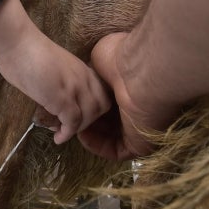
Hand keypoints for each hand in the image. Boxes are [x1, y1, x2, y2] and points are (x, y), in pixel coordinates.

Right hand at [0, 0, 111, 143]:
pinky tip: (57, 137)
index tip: (77, 116)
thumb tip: (53, 97)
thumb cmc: (26, 51)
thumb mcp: (54, 67)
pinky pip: (72, 122)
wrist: (16, 43)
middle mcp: (84, 78)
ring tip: (60, 132)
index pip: (102, 93)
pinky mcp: (62, 98)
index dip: (94, 109)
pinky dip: (66, 134)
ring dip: (76, 129)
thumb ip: (61, 80)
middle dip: (88, 121)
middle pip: (102, 107)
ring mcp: (75, 88)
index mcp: (83, 69)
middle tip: (69, 126)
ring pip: (89, 117)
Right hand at [77, 32, 179, 160]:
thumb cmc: (121, 59)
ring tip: (71, 126)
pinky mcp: (138, 145)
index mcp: (127, 90)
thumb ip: (93, 70)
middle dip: (86, 121)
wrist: (141, 72)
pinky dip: (96, 145)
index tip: (71, 103)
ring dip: (88, 135)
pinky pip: (114, 151)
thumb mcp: (99, 57)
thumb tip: (86, 74)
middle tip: (67, 118)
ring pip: (109, 138)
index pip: (106, 104)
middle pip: (107, 122)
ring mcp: (138, 129)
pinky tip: (81, 135)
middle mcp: (134, 109)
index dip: (87, 105)